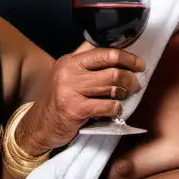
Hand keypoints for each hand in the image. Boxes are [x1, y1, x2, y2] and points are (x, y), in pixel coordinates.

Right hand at [16, 43, 144, 151]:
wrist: (39, 125)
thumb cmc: (59, 101)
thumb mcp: (68, 76)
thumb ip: (88, 65)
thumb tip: (119, 57)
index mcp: (69, 61)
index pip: (104, 52)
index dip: (127, 58)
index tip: (139, 64)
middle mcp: (69, 72)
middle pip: (112, 70)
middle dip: (130, 78)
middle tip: (135, 85)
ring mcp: (70, 91)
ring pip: (112, 87)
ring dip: (125, 93)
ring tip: (126, 96)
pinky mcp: (75, 109)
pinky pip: (107, 106)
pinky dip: (116, 108)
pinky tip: (114, 110)